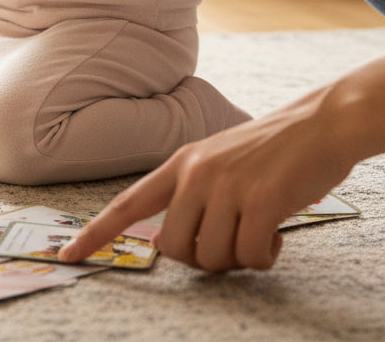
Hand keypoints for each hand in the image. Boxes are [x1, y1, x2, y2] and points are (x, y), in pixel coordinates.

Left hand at [57, 90, 354, 271]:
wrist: (315, 126)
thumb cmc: (265, 154)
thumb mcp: (214, 165)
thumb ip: (185, 198)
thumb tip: (161, 241)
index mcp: (179, 164)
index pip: (127, 204)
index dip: (96, 233)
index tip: (69, 255)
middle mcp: (195, 173)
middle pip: (175, 248)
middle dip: (202, 258)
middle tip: (231, 241)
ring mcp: (227, 186)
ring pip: (211, 257)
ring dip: (237, 257)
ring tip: (257, 228)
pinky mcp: (261, 199)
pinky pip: (250, 256)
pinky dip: (265, 256)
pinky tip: (276, 231)